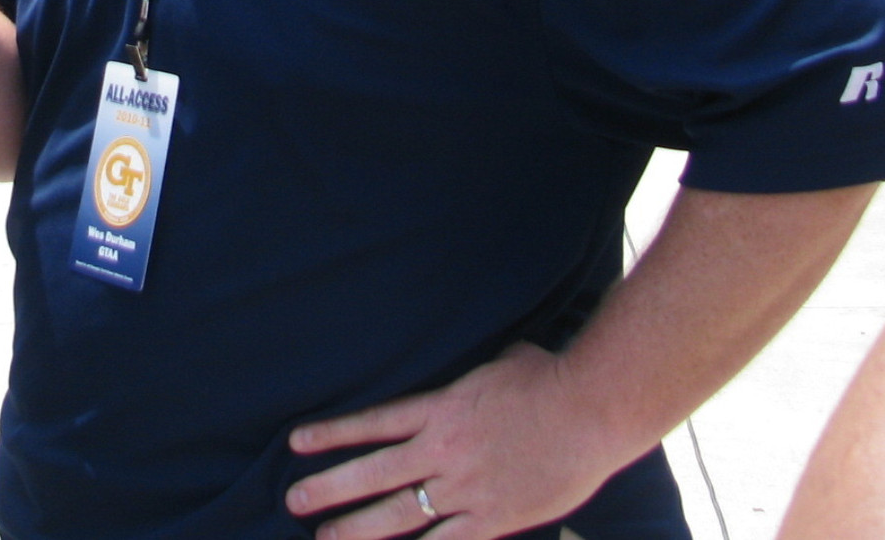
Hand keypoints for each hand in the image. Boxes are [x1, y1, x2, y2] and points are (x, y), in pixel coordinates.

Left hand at [285, 344, 626, 538]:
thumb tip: (479, 368)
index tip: (297, 443)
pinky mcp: (493, 518)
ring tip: (325, 537)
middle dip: (329, 487)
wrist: (591, 408)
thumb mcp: (499, 361)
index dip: (333, 434)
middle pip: (374, 472)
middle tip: (293, 499)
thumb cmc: (550, 378)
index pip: (373, 424)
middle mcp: (444, 449)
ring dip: (358, 526)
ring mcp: (466, 487)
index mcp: (441, 408)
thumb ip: (475, 376)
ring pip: (400, 512)